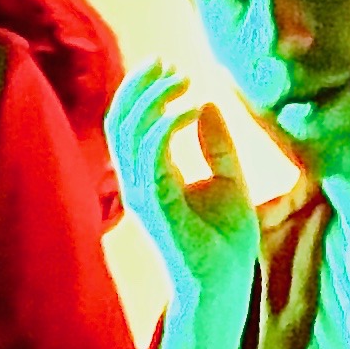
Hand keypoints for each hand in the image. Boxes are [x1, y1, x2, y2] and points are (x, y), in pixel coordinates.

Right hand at [107, 61, 262, 318]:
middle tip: (169, 63)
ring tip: (184, 79)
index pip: (128, 124)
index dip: (140, 89)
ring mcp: (142, 194)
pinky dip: (168, 124)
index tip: (166, 63)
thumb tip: (207, 104)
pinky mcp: (156, 204)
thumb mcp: (230, 180)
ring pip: (128, 132)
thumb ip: (218, 145)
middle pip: (119, 121)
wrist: (225, 285)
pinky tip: (192, 109)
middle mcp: (137, 182)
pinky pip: (151, 154)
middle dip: (140, 86)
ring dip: (154, 98)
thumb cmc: (225, 241)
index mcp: (150, 176)